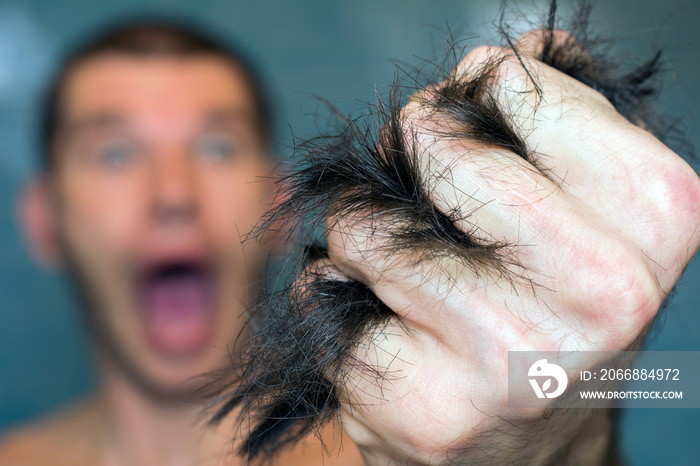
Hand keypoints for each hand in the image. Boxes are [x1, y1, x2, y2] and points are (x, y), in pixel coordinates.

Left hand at [319, 31, 699, 464]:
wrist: (529, 446)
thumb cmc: (551, 309)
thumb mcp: (592, 210)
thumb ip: (560, 119)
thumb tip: (523, 48)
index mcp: (654, 217)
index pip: (512, 82)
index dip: (475, 93)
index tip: (479, 128)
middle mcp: (596, 291)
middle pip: (427, 139)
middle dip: (411, 154)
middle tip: (439, 206)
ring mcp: (506, 357)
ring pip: (359, 221)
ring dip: (366, 236)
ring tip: (417, 283)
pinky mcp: (422, 405)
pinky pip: (322, 291)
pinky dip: (339, 295)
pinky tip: (393, 334)